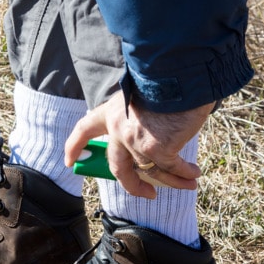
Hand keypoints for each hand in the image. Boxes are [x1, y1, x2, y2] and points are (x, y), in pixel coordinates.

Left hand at [64, 91, 214, 198]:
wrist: (179, 69)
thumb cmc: (168, 77)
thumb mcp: (145, 95)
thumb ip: (141, 116)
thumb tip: (157, 138)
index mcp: (112, 111)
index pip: (85, 129)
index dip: (75, 146)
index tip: (70, 162)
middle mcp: (118, 129)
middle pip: (118, 167)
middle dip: (133, 185)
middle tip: (147, 193)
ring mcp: (135, 142)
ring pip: (151, 170)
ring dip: (172, 180)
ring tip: (189, 183)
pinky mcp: (156, 149)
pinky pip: (171, 168)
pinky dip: (184, 173)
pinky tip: (194, 174)